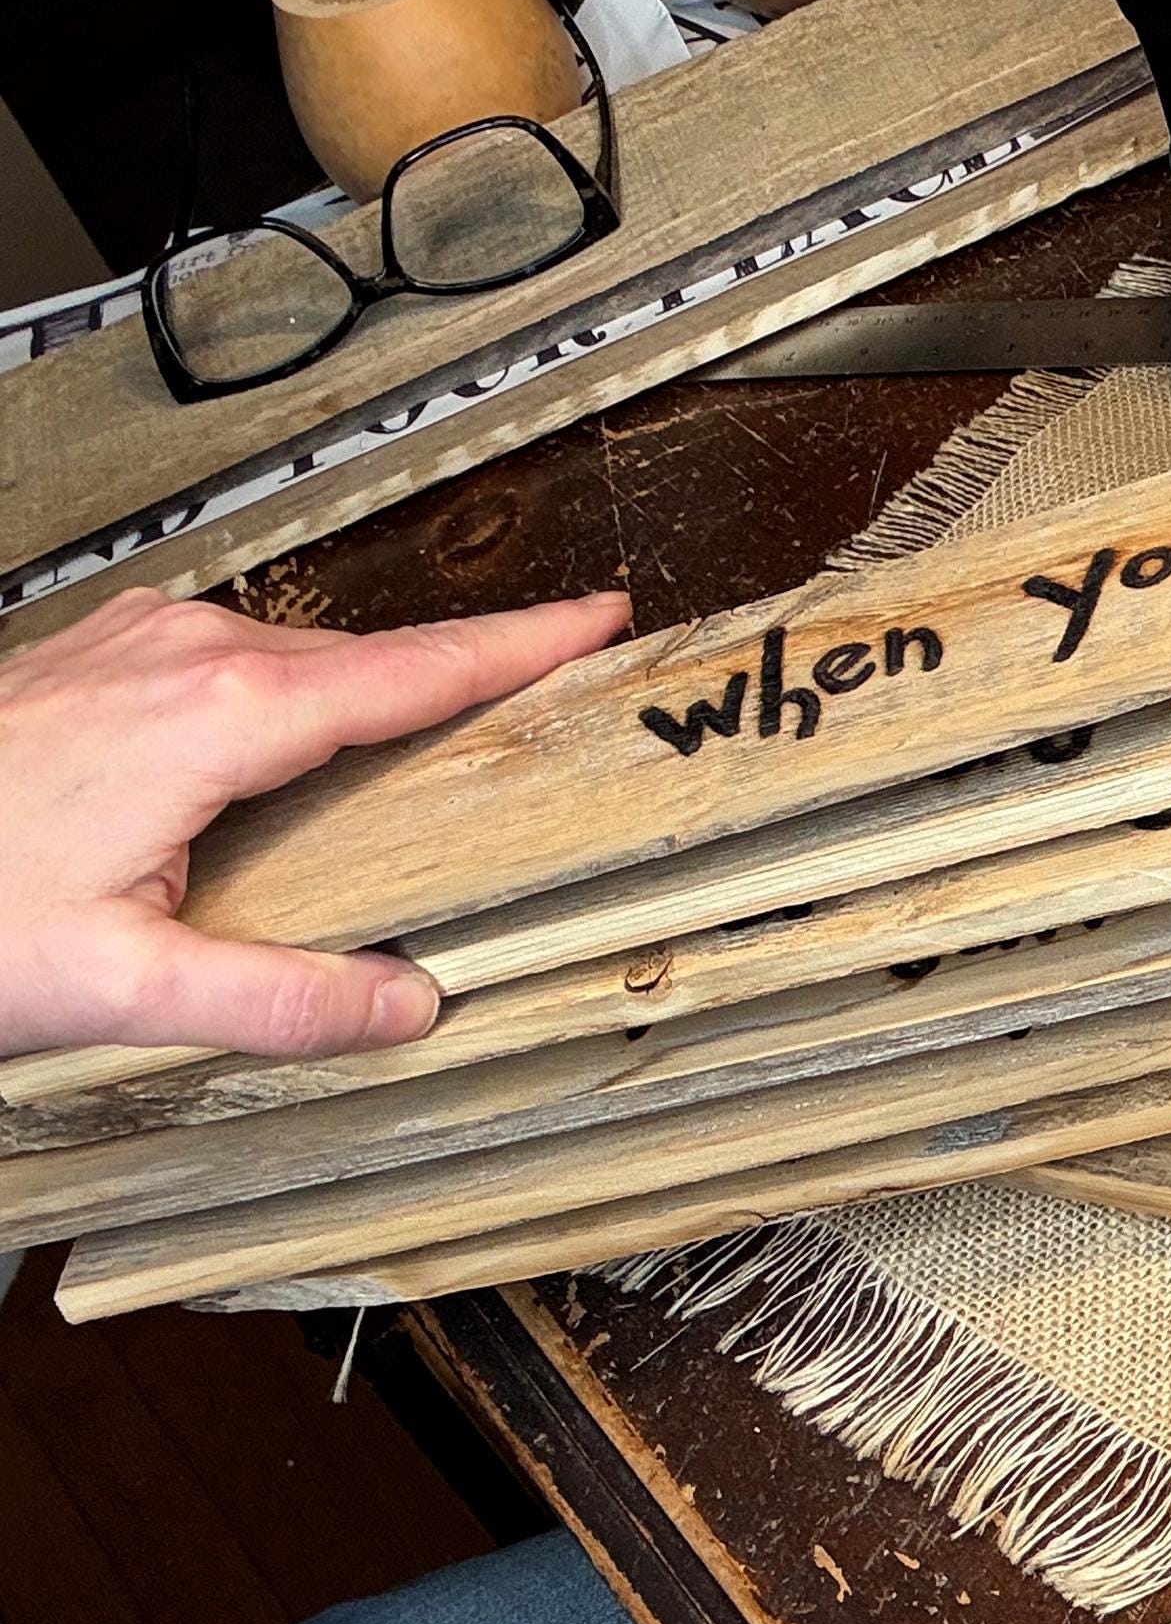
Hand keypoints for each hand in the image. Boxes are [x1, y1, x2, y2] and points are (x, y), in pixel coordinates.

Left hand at [0, 586, 630, 1059]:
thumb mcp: (119, 988)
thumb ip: (277, 1003)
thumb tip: (408, 1006)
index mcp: (222, 715)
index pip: (416, 670)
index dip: (524, 645)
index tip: (605, 617)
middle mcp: (192, 651)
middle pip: (374, 661)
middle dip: (468, 679)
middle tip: (547, 707)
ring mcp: (147, 638)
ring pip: (309, 662)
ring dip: (377, 699)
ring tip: (436, 751)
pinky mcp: (113, 650)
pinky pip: (249, 660)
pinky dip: (306, 697)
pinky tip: (306, 753)